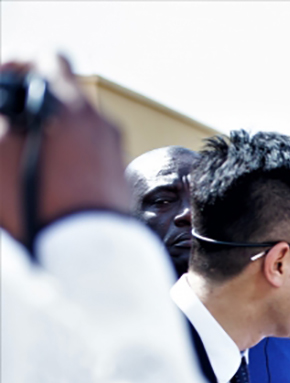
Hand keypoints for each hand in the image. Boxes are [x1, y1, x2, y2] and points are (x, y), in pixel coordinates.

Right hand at [0, 55, 128, 244]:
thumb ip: (2, 118)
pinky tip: (48, 175)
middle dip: (35, 101)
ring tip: (26, 154)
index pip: (50, 58)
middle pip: (65, 93)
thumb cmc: (37, 205)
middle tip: (10, 122)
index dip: (21, 64)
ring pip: (77, 124)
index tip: (5, 81)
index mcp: (72, 108)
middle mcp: (102, 123)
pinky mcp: (119, 176)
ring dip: (50, 128)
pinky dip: (68, 152)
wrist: (85, 258)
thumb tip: (7, 108)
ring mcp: (115, 150)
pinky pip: (90, 149)